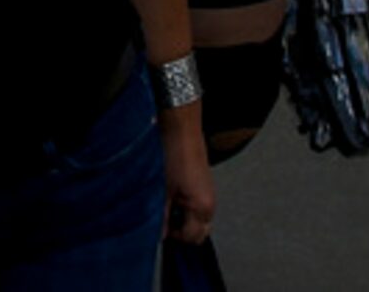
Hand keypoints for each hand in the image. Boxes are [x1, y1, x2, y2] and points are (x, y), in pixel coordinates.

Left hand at [161, 110, 215, 245]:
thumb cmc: (174, 155)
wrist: (181, 130)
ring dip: (182, 217)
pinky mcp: (205, 185)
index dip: (173, 235)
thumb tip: (158, 233)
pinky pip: (197, 206)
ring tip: (167, 203)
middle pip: (198, 232)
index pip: (190, 237)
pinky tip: (172, 193)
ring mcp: (209, 194)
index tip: (160, 226)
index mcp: (203, 208)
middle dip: (181, 230)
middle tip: (164, 219)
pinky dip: (185, 206)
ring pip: (198, 219)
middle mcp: (210, 204)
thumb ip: (161, 216)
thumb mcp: (163, 191)